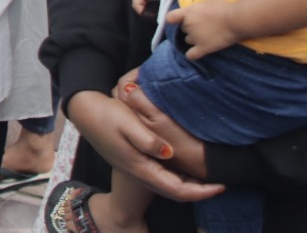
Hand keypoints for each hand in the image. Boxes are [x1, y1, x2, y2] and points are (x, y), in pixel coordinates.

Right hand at [65, 90, 223, 203]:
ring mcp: (137, 169)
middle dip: (200, 192)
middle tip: (220, 183)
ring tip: (208, 177)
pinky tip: (185, 166)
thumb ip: (148, 139)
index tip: (221, 185)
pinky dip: (179, 178)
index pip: (177, 189)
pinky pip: (163, 177)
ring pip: (169, 186)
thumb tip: (169, 152)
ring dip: (190, 185)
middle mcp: (140, 173)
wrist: (85, 113)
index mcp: (140, 167)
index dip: (201, 191)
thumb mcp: (127, 123)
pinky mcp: (135, 162)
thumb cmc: (106, 116)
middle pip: (176, 192)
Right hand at [131, 0, 175, 15]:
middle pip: (142, 5)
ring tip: (166, 9)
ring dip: (156, 7)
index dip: (145, 14)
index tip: (158, 17)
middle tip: (162, 14)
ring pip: (149, 3)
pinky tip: (168, 3)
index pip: (137, 6)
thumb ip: (154, 5)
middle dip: (151, 11)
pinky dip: (160, 2)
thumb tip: (155, 15)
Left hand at [166, 0, 243, 59]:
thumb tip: (192, 13)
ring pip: (187, 40)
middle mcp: (188, 26)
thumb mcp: (205, 3)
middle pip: (183, 29)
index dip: (174, 20)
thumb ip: (195, 9)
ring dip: (194, 39)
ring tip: (206, 37)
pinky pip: (191, 55)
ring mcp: (195, 38)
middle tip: (203, 27)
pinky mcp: (204, 48)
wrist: (236, 19)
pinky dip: (192, 55)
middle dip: (190, 28)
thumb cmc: (223, 8)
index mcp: (187, 13)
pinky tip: (196, 52)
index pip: (170, 18)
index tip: (178, 21)